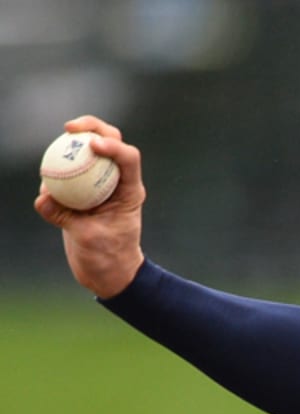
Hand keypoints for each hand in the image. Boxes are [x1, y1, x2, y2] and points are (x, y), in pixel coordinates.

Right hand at [34, 116, 146, 298]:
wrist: (106, 273)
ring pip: (87, 154)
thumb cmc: (107, 258)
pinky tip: (45, 186)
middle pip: (109, 142)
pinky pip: (66, 175)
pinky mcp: (81, 194)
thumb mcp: (88, 238)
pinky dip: (54, 174)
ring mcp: (99, 186)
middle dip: (92, 127)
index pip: (128, 158)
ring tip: (52, 162)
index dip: (112, 145)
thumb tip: (43, 197)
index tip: (92, 144)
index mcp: (129, 191)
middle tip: (69, 127)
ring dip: (69, 148)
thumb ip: (65, 216)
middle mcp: (116, 183)